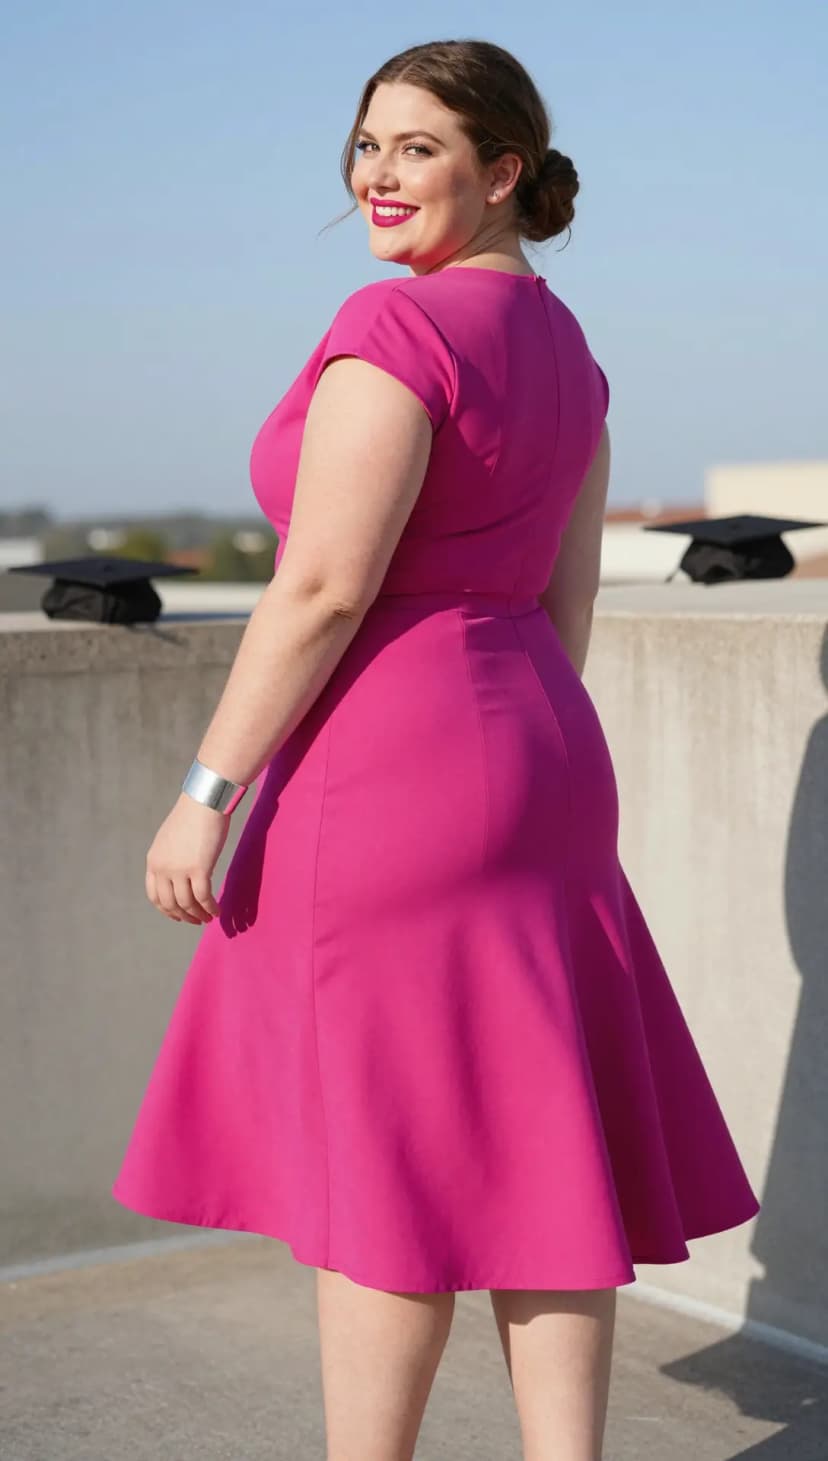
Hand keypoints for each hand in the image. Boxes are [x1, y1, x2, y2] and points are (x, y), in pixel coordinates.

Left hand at [145, 792, 229, 923]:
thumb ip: (169, 858)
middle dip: (182, 916)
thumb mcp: (170, 840)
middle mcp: (162, 868)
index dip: (166, 910)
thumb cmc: (192, 817)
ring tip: (207, 918)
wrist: (204, 802)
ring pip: (187, 903)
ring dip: (198, 915)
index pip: (154, 895)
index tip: (177, 915)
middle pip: (169, 903)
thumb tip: (178, 875)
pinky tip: (217, 910)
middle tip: (195, 920)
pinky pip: (204, 897)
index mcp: (153, 861)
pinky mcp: (199, 869)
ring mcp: (179, 870)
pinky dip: (210, 908)